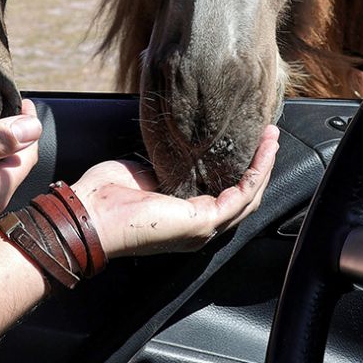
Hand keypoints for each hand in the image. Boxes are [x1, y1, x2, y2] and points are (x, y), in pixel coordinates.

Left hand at [73, 124, 278, 257]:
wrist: (88, 214)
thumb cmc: (106, 194)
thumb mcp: (146, 171)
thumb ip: (169, 165)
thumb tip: (182, 148)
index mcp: (185, 215)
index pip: (225, 193)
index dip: (242, 167)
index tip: (250, 138)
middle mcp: (199, 225)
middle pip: (244, 195)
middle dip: (260, 163)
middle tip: (270, 135)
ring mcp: (203, 227)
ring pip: (249, 196)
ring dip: (264, 165)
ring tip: (273, 138)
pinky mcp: (202, 221)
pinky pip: (242, 196)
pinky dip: (257, 172)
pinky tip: (264, 151)